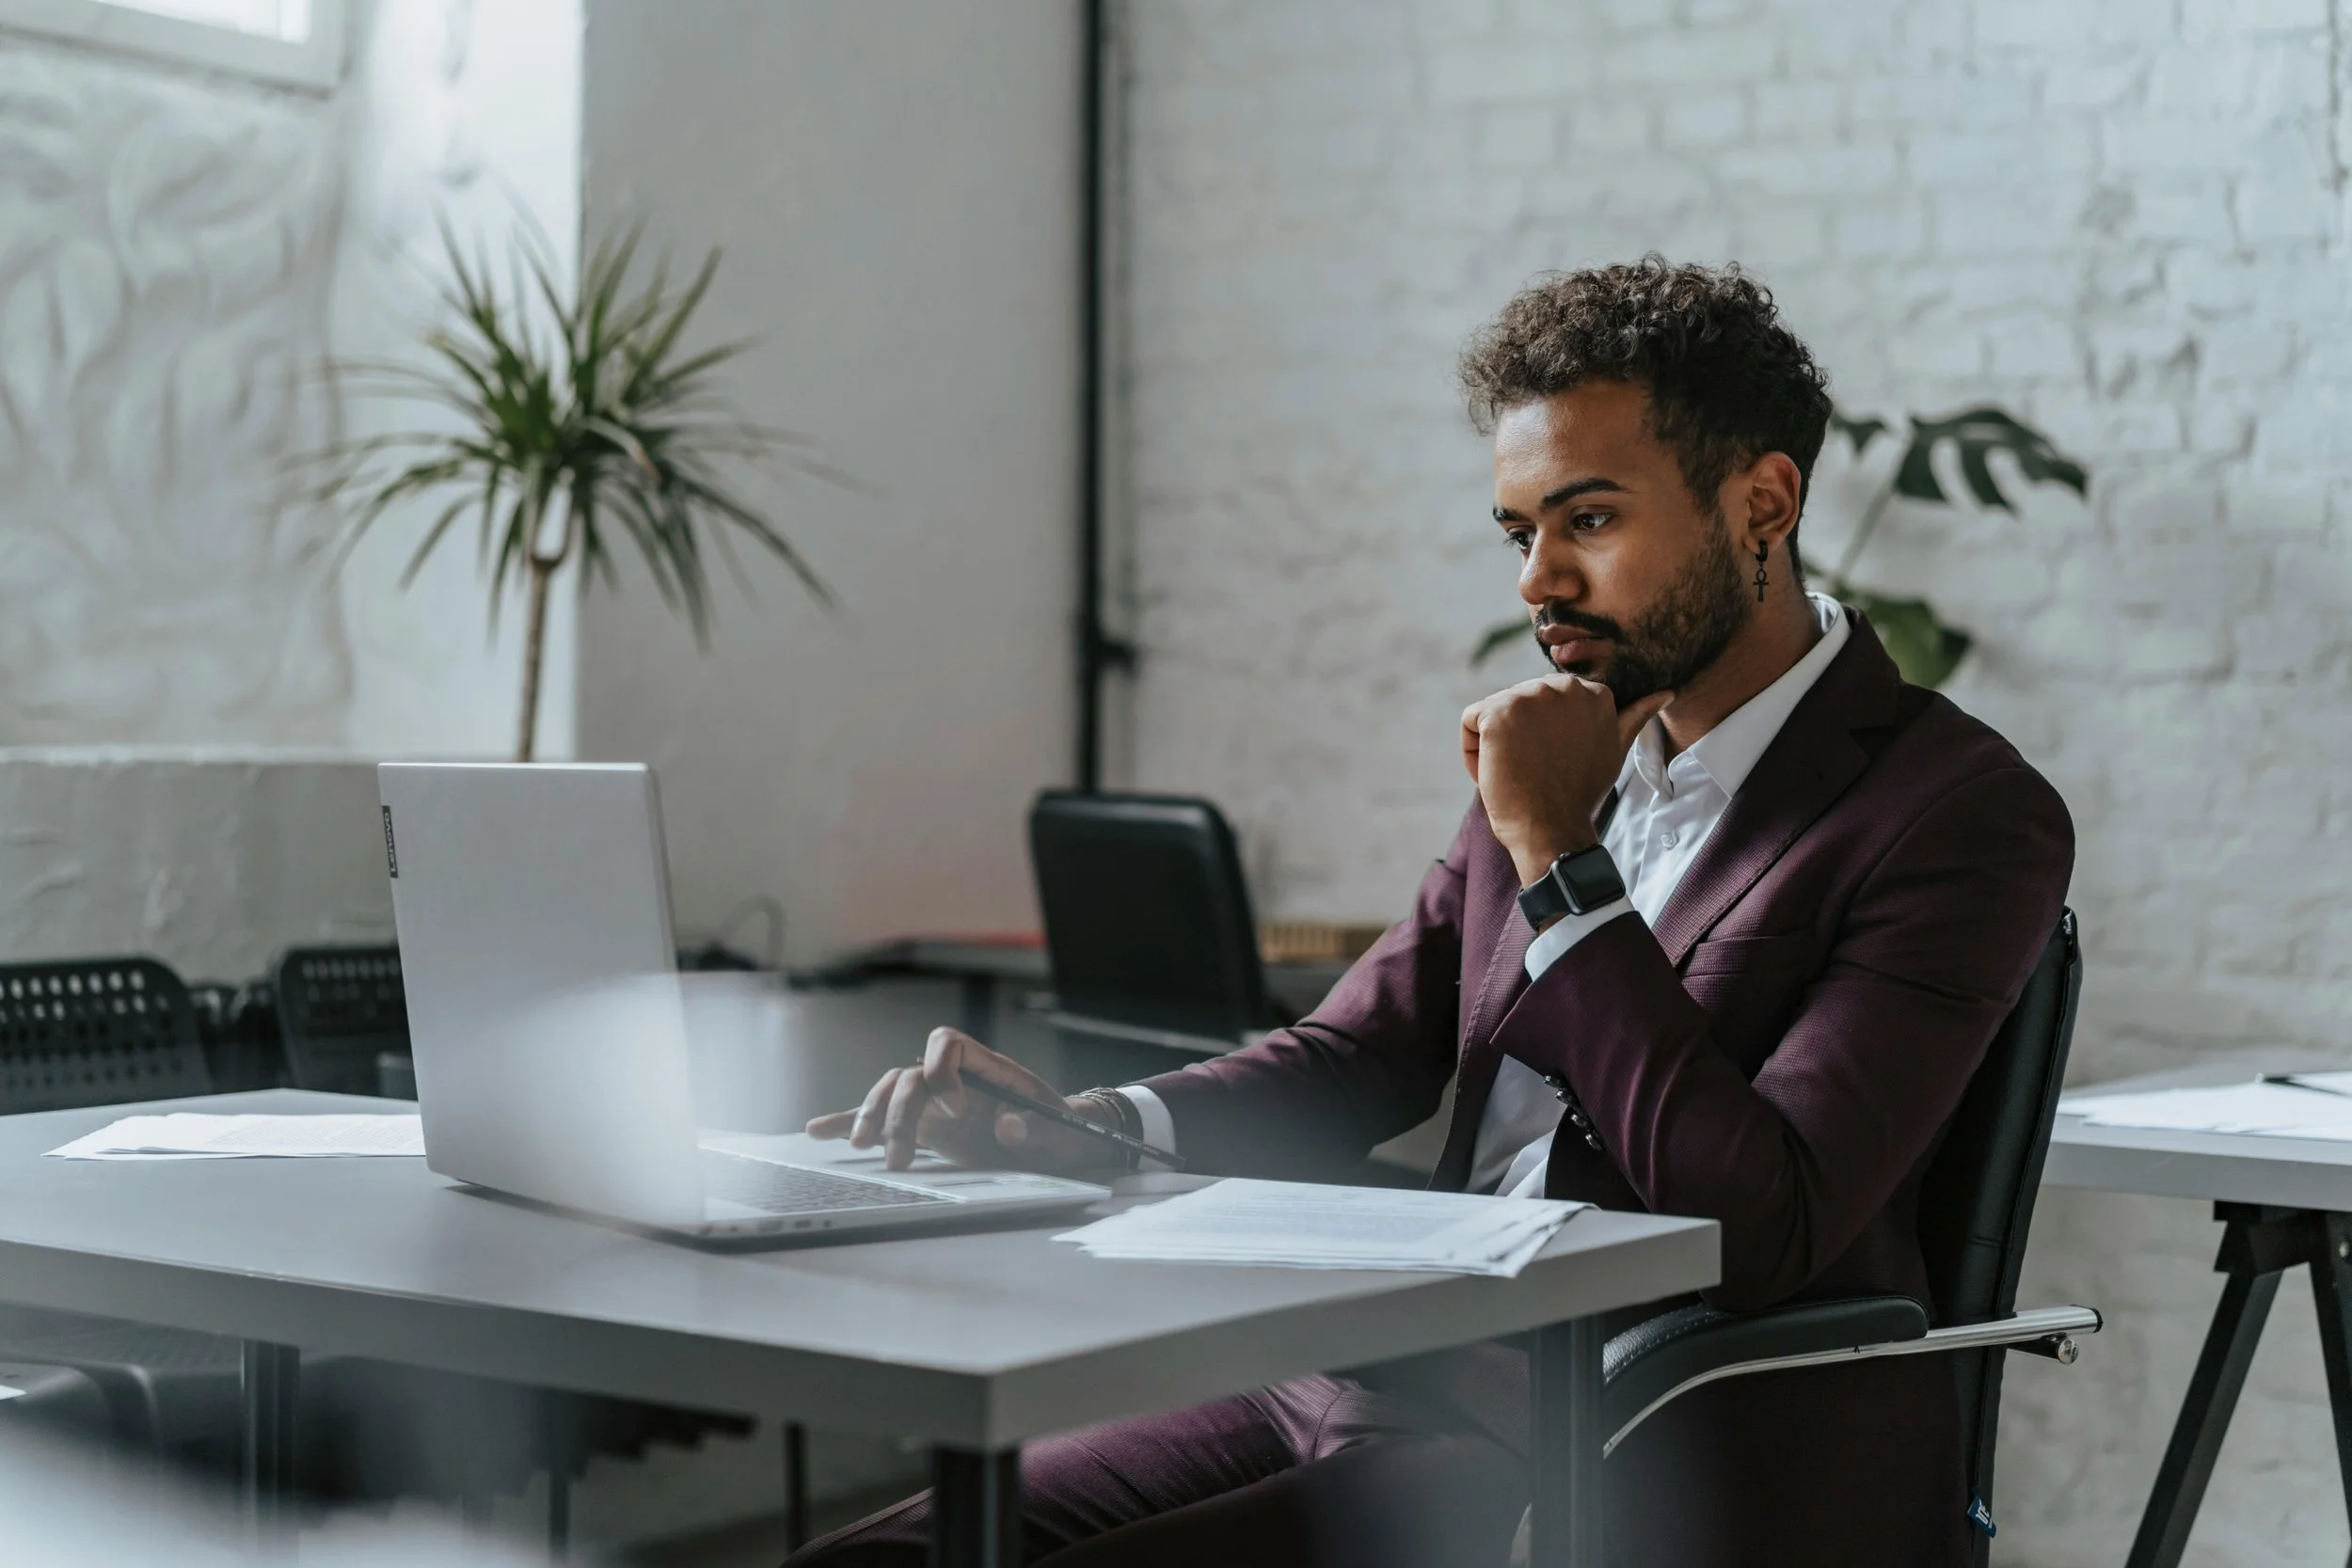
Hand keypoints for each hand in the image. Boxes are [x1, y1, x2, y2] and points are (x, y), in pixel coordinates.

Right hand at [805, 1027, 1113, 1172]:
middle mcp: (955, 1080)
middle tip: (900, 1156)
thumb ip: (1037, 1129)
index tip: (955, 1110)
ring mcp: (936, 1103)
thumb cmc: (1061, 1132)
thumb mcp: (1058, 1133)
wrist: (1060, 1146)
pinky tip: (819, 1130)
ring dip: (873, 1118)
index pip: (947, 1045)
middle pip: (910, 1076)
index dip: (941, 1070)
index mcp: (987, 1069)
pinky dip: (850, 1122)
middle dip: (899, 1112)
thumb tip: (1009, 1127)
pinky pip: (884, 1118)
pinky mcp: (926, 1127)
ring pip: (891, 1094)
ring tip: (865, 1149)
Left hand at [1460, 677, 1669, 887]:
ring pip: (1492, 714)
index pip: (1543, 704)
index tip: (1556, 762)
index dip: (1544, 737)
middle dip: (1518, 739)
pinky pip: (1470, 723)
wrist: (1552, 829)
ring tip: (1520, 773)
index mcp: (1590, 690)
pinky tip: (1498, 772)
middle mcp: (1560, 685)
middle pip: (1516, 705)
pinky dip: (1473, 752)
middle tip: (1537, 771)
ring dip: (1496, 747)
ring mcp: (1528, 696)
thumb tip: (1665, 692)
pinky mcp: (1497, 711)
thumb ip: (1634, 717)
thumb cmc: (1578, 794)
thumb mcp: (1613, 749)